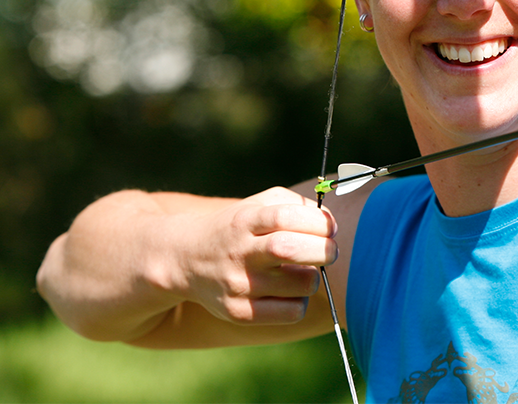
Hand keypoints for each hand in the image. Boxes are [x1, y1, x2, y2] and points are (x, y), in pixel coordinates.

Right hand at [176, 187, 337, 325]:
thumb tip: (330, 224)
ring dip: (314, 277)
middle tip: (329, 251)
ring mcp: (238, 285)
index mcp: (246, 221)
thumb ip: (295, 205)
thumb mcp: (258, 204)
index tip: (330, 227)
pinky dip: (301, 301)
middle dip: (324, 250)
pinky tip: (289, 291)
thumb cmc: (238, 228)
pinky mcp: (239, 312)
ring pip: (300, 284)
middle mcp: (240, 252)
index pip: (287, 217)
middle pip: (291, 249)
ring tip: (303, 271)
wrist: (186, 259)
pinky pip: (290, 312)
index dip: (318, 222)